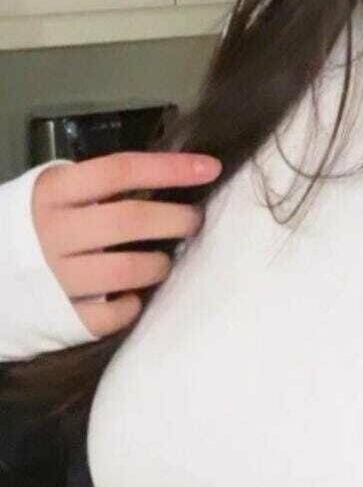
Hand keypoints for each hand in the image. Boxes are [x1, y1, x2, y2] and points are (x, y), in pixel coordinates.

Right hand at [31, 150, 221, 339]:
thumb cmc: (28, 228)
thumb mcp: (52, 195)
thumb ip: (95, 188)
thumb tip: (163, 179)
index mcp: (52, 193)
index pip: (119, 170)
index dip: (169, 168)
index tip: (209, 168)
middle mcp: (53, 233)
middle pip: (130, 220)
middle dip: (175, 219)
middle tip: (193, 220)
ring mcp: (56, 278)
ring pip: (129, 270)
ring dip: (159, 264)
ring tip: (162, 261)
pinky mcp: (62, 318)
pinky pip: (114, 313)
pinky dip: (132, 304)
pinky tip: (132, 295)